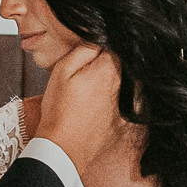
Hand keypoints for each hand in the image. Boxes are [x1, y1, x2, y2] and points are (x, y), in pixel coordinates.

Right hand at [34, 44, 127, 173]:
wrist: (62, 150)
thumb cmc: (59, 110)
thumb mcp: (63, 70)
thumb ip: (84, 49)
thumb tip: (98, 36)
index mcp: (110, 69)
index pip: (114, 46)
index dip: (101, 48)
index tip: (91, 55)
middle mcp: (125, 86)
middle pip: (122, 66)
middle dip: (107, 65)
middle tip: (86, 75)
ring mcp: (127, 106)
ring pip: (125, 85)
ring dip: (112, 84)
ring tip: (89, 94)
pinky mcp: (124, 123)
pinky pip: (126, 105)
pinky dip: (114, 103)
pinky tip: (95, 109)